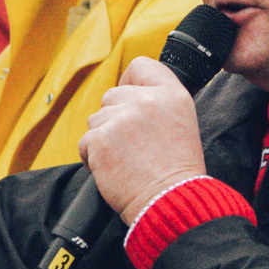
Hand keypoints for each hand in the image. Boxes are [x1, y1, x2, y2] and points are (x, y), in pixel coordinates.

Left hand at [77, 58, 207, 223]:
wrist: (169, 202)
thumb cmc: (176, 172)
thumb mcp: (183, 124)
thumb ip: (159, 103)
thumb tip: (129, 95)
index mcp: (172, 95)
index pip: (140, 66)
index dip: (130, 81)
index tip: (130, 100)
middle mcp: (146, 101)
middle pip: (112, 96)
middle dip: (115, 119)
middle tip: (132, 145)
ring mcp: (121, 119)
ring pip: (96, 119)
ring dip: (104, 138)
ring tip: (125, 159)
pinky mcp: (100, 140)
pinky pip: (86, 142)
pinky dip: (94, 157)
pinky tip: (113, 169)